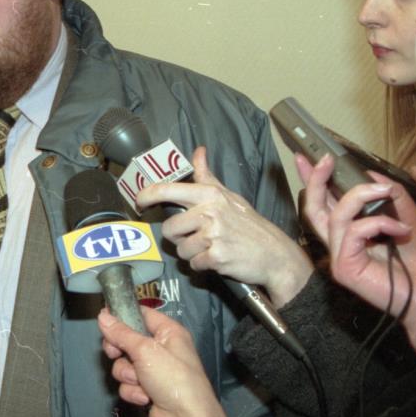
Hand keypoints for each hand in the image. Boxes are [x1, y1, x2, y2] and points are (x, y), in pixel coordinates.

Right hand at [98, 307, 232, 416]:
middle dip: (120, 351)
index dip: (123, 316)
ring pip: (124, 364)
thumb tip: (103, 316)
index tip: (104, 319)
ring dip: (127, 375)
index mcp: (168, 332)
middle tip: (115, 353)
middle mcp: (162, 349)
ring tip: (139, 382)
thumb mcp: (145, 351)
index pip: (142, 314)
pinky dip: (132, 391)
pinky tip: (144, 397)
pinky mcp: (148, 390)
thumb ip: (121, 333)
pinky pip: (128, 383)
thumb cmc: (174, 379)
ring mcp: (154, 371)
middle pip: (127, 340)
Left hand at [136, 146, 311, 305]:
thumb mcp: (230, 196)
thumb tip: (198, 151)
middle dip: (178, 238)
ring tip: (210, 248)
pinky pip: (193, 263)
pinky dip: (202, 265)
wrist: (276, 254)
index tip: (139, 201)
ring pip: (180, 249)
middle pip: (169, 228)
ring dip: (192, 253)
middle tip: (196, 238)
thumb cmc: (250, 225)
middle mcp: (210, 211)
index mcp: (210, 195)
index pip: (168, 190)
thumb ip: (208, 177)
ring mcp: (213, 234)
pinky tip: (217, 259)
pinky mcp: (217, 256)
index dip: (147, 195)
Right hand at [297, 154, 415, 380]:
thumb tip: (372, 175)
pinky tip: (399, 229)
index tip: (308, 157)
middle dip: (316, 180)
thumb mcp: (408, 216)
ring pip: (335, 215)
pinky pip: (353, 232)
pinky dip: (377, 223)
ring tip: (385, 191)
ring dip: (360, 196)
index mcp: (352, 230)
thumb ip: (390, 196)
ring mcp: (340, 255)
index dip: (313, 180)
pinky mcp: (345, 266)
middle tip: (325, 160)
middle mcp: (341, 242)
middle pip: (314, 207)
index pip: (325, 202)